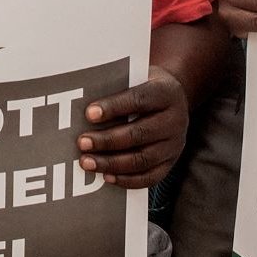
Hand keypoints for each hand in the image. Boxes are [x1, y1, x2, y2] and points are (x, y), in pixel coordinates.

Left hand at [75, 70, 187, 188]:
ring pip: (144, 159)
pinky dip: (127, 180)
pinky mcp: (171, 163)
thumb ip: (116, 86)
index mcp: (166, 92)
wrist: (172, 98)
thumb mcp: (135, 77)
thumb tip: (83, 105)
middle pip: (140, 133)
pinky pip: (151, 177)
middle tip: (82, 142)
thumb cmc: (143, 85)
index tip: (89, 114)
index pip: (140, 100)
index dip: (114, 107)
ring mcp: (175, 144)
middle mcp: (175, 120)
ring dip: (112, 163)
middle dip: (108, 140)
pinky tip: (106, 177)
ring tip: (87, 162)